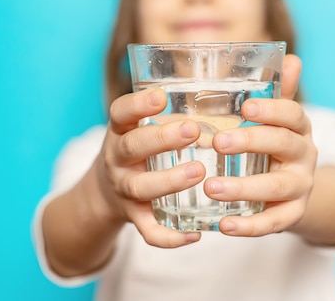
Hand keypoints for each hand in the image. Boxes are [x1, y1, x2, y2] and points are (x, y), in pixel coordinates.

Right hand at [85, 88, 206, 247]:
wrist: (104, 191)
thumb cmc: (139, 149)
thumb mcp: (143, 126)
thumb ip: (174, 115)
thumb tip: (230, 102)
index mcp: (120, 131)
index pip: (121, 112)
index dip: (138, 104)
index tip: (161, 97)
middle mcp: (117, 159)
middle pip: (132, 147)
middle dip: (162, 138)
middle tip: (193, 130)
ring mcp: (124, 189)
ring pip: (141, 187)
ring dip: (169, 180)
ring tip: (198, 172)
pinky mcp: (134, 217)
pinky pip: (148, 230)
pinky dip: (169, 237)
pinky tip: (194, 234)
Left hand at [203, 54, 317, 235]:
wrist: (292, 190)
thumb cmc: (272, 146)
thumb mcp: (275, 120)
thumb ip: (277, 92)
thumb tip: (291, 57)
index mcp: (298, 128)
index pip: (293, 114)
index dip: (273, 109)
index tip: (246, 106)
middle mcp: (304, 155)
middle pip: (284, 145)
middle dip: (252, 142)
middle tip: (218, 142)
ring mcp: (301, 186)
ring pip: (278, 186)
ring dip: (244, 187)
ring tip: (212, 187)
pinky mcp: (292, 214)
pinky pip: (274, 222)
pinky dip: (250, 226)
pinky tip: (224, 226)